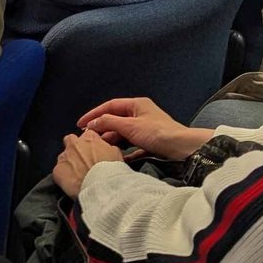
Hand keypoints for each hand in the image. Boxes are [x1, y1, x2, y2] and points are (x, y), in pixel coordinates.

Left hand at [53, 130, 124, 198]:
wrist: (101, 187)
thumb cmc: (111, 170)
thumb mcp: (116, 153)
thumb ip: (107, 146)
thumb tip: (105, 148)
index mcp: (89, 138)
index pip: (87, 135)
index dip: (91, 144)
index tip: (93, 151)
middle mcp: (74, 144)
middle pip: (71, 141)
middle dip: (75, 148)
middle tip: (83, 161)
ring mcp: (64, 157)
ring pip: (63, 157)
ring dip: (69, 163)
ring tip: (78, 175)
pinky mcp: (57, 170)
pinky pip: (58, 171)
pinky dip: (63, 176)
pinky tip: (71, 183)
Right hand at [79, 98, 215, 160]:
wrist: (181, 148)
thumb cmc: (158, 133)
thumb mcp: (130, 126)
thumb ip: (109, 123)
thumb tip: (92, 123)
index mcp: (136, 104)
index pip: (110, 106)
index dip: (94, 114)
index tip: (81, 124)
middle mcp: (141, 114)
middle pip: (116, 120)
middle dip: (102, 129)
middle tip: (89, 139)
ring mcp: (146, 128)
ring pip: (123, 134)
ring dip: (112, 141)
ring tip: (99, 149)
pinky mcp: (150, 142)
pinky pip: (133, 146)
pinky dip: (124, 151)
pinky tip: (116, 157)